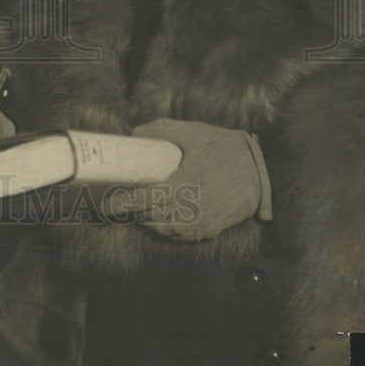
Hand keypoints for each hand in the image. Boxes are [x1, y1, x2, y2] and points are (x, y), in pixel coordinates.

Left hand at [101, 118, 271, 240]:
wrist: (261, 170)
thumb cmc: (223, 148)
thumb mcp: (190, 132)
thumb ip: (158, 130)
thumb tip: (133, 134)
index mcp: (182, 185)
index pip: (141, 201)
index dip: (120, 204)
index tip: (103, 203)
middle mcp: (189, 210)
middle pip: (147, 218)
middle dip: (129, 211)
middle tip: (115, 200)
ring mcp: (199, 224)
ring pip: (161, 229)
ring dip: (146, 220)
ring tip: (136, 206)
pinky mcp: (208, 231)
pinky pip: (178, 235)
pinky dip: (165, 227)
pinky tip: (159, 215)